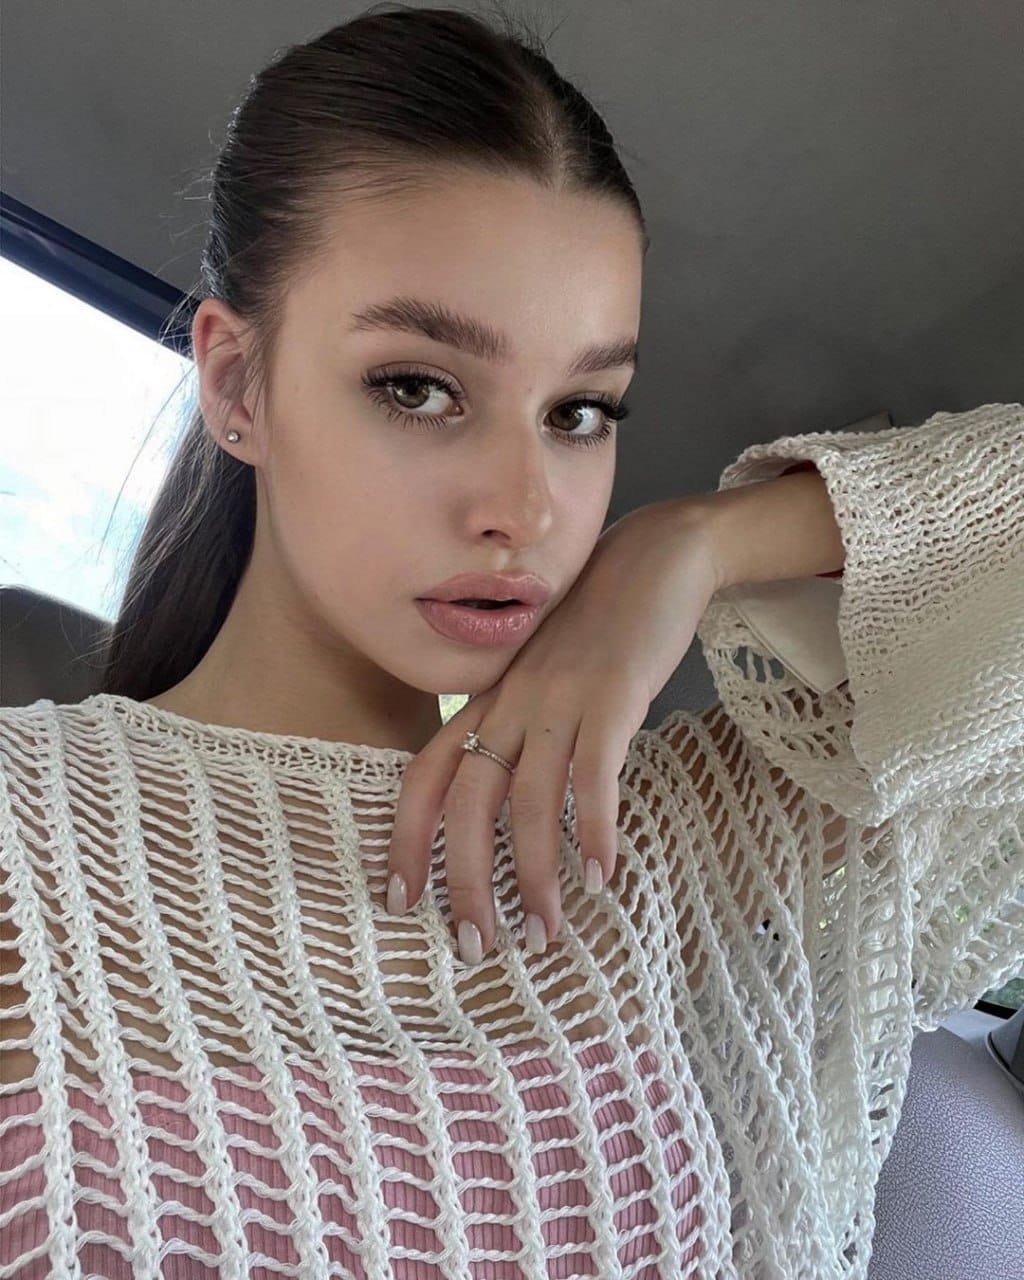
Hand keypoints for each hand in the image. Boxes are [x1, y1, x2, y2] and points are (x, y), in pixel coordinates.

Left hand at [385, 496, 722, 962]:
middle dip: (465, 879)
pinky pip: (595, 775)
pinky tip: (599, 877)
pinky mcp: (614, 696)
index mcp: (490, 698)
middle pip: (469, 801)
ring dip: (535, 874)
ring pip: (531, 800)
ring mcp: (561, 696)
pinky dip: (594, 830)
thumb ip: (520, 723)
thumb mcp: (543, 671)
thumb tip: (512, 799)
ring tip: (544, 931)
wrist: (655, 558)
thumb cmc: (598, 623)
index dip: (408, 838)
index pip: (427, 773)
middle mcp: (513, 700)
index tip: (401, 899)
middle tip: (476, 944)